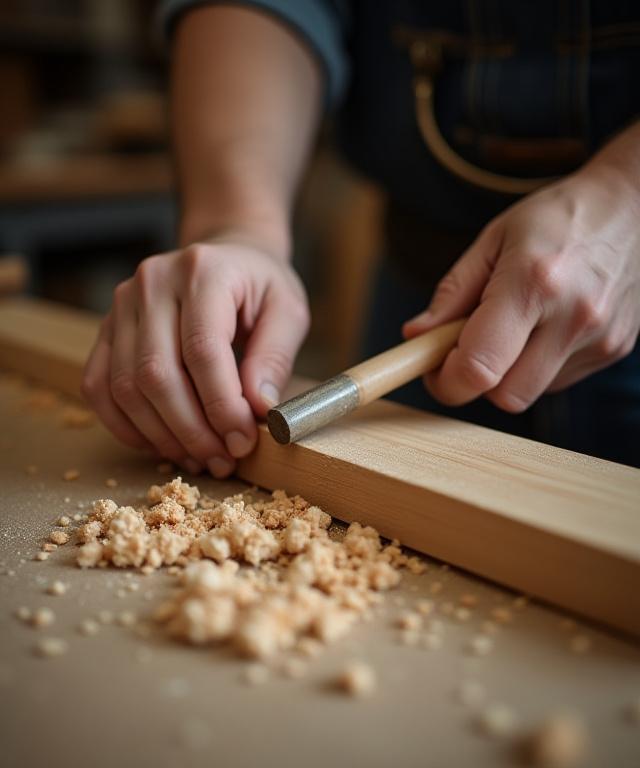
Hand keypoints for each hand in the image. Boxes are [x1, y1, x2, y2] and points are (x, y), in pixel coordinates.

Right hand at [82, 238, 308, 475]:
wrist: (227, 257)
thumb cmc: (259, 287)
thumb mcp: (287, 312)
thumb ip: (274, 358)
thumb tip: (257, 409)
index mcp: (203, 272)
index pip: (202, 350)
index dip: (221, 406)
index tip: (242, 441)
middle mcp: (152, 284)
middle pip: (156, 373)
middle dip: (191, 430)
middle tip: (222, 460)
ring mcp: (122, 306)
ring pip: (125, 387)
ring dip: (161, 435)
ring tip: (199, 458)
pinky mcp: (106, 330)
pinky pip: (99, 386)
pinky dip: (125, 425)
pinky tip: (160, 443)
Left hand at [403, 166, 639, 411]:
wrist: (633, 207)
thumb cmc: (555, 218)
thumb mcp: (493, 240)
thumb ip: (452, 293)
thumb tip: (416, 337)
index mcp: (532, 283)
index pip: (478, 368)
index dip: (445, 381)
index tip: (432, 367)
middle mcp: (572, 317)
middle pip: (505, 395)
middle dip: (475, 381)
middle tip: (466, 347)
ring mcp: (599, 338)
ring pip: (530, 392)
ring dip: (508, 372)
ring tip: (514, 325)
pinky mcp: (615, 349)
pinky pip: (557, 381)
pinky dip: (537, 365)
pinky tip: (544, 326)